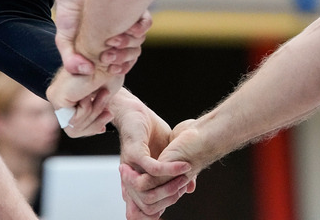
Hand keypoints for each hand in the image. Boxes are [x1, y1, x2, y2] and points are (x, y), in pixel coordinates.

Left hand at [46, 66, 123, 138]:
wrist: (107, 57)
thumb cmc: (108, 71)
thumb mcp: (105, 97)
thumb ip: (98, 113)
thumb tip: (99, 130)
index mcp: (69, 96)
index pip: (76, 126)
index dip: (93, 127)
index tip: (108, 116)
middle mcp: (59, 97)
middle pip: (74, 130)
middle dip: (95, 123)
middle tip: (109, 111)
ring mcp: (55, 97)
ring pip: (74, 128)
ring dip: (94, 115)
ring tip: (103, 97)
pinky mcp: (56, 98)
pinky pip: (73, 121)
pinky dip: (86, 110)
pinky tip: (89, 93)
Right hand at [47, 0, 152, 76]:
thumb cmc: (68, 11)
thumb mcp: (64, 40)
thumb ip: (71, 60)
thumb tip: (88, 72)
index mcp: (106, 45)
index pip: (123, 64)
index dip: (120, 69)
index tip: (110, 69)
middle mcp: (119, 34)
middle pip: (133, 54)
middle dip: (122, 59)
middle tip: (106, 56)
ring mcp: (127, 21)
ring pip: (139, 41)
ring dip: (128, 46)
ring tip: (111, 41)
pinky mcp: (132, 7)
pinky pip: (145, 23)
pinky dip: (139, 30)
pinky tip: (126, 29)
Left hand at [111, 90, 195, 219]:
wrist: (136, 110)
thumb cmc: (150, 132)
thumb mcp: (164, 156)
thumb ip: (170, 174)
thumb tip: (187, 191)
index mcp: (138, 181)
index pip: (145, 209)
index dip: (160, 209)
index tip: (179, 197)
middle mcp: (132, 177)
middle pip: (147, 204)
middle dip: (169, 198)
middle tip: (185, 185)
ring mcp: (132, 166)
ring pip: (149, 190)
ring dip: (171, 185)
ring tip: (185, 176)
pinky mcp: (135, 153)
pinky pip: (153, 169)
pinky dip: (171, 169)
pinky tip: (183, 165)